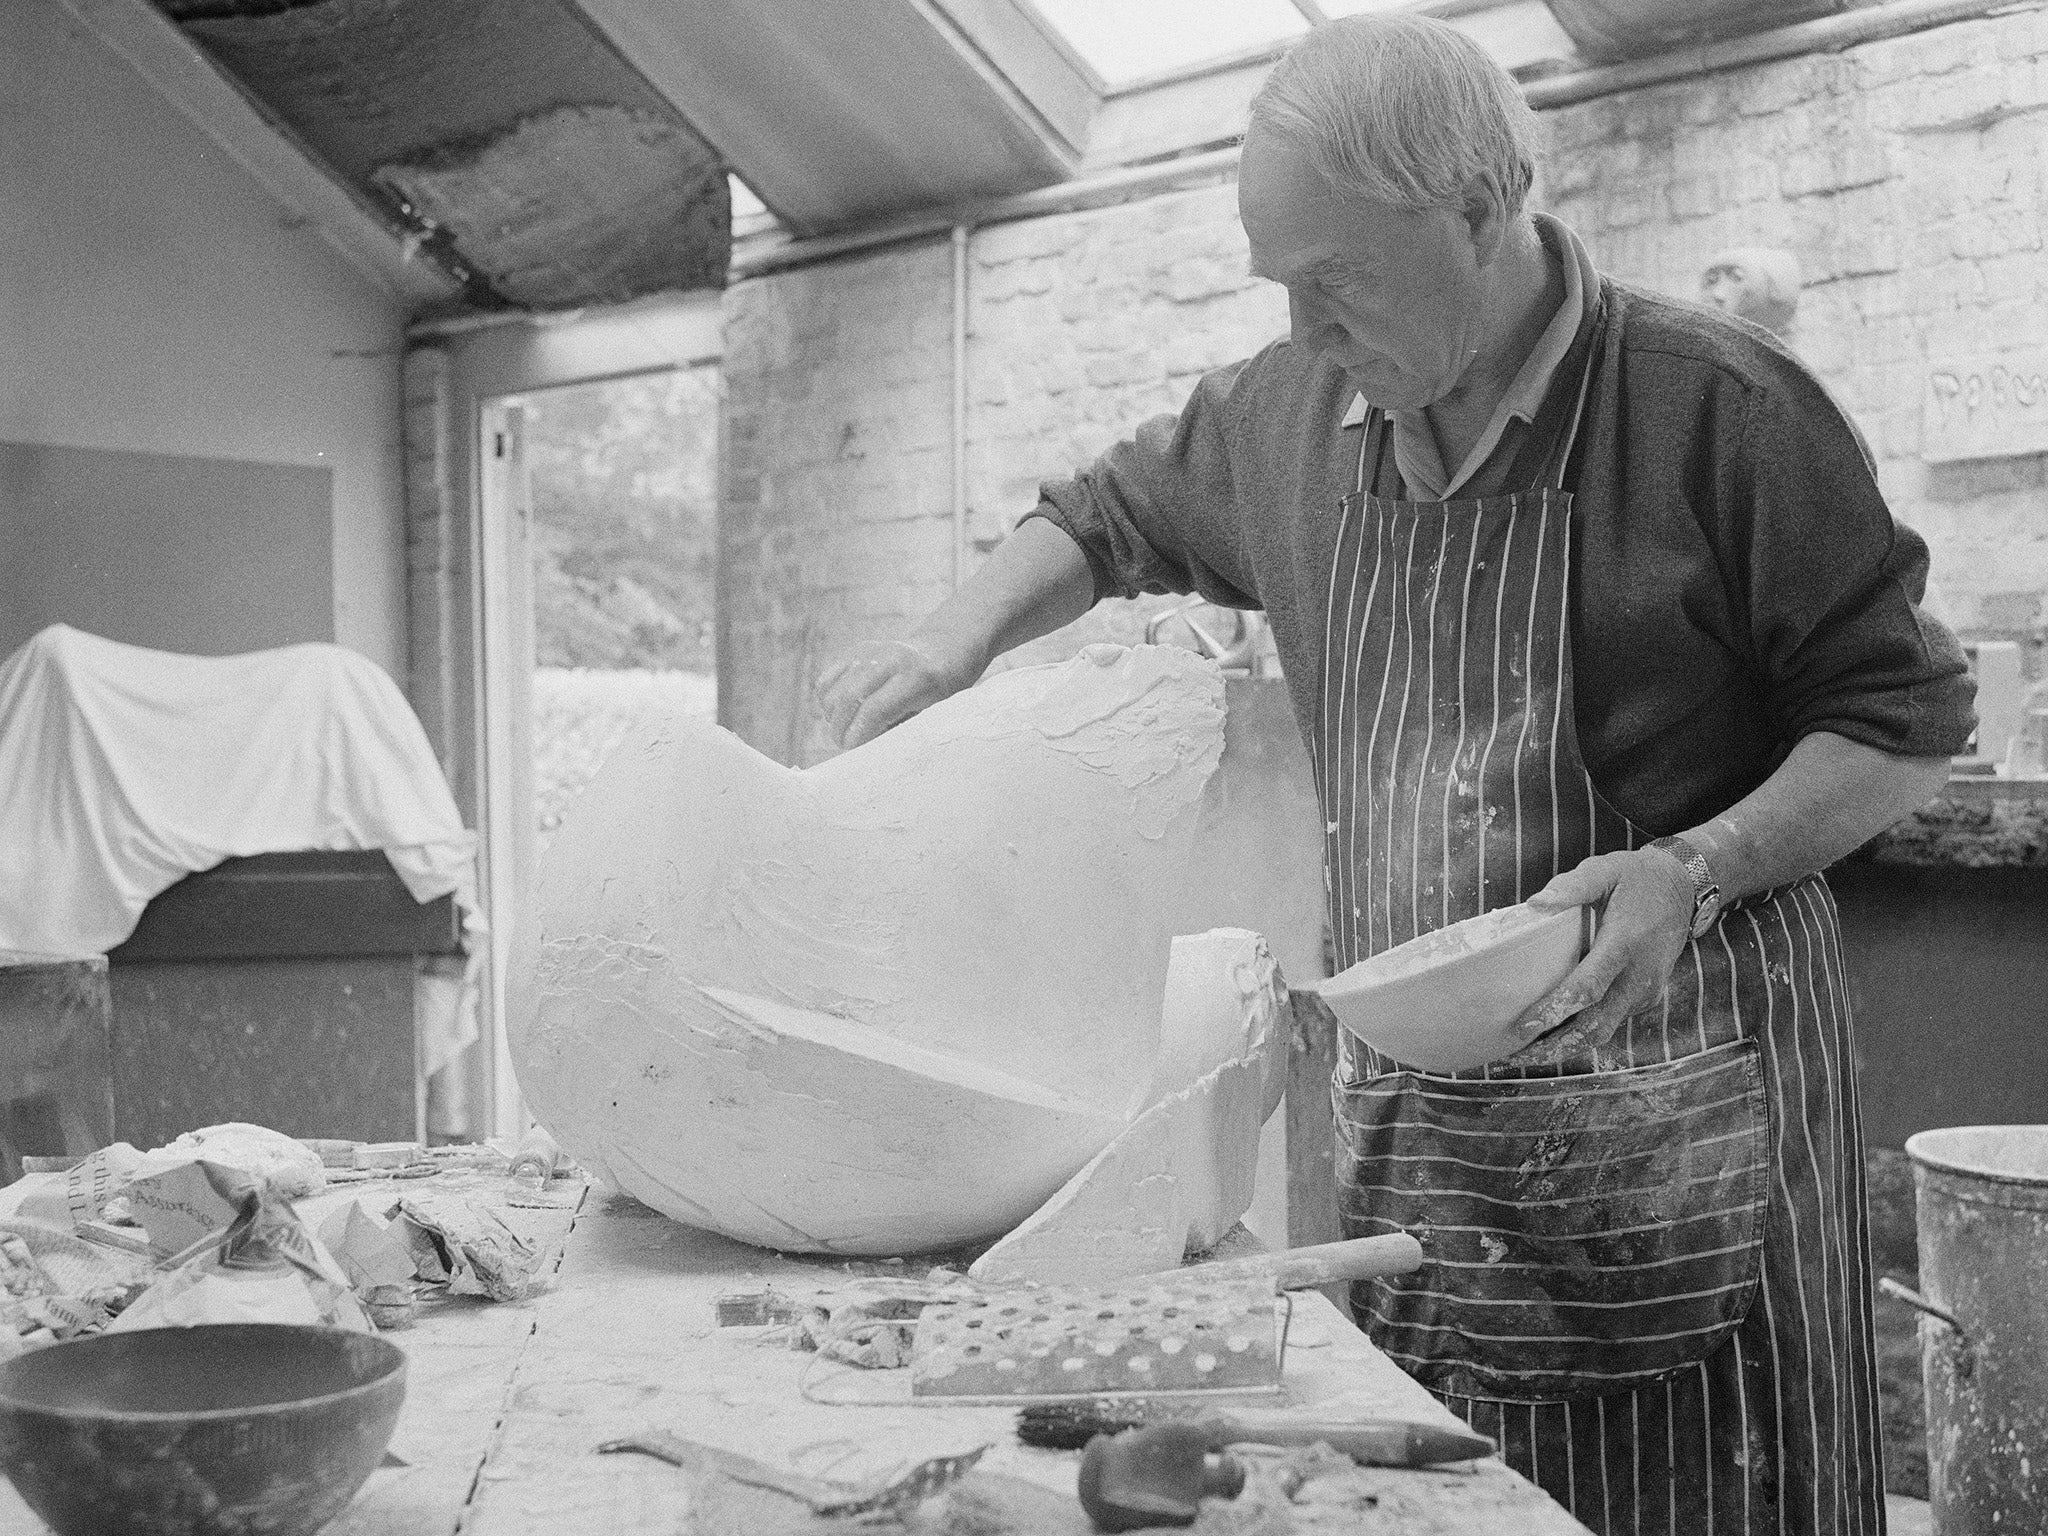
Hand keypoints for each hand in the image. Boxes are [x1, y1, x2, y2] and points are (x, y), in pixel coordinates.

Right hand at [815, 638, 977, 748]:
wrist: (936, 657)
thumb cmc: (933, 697)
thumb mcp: (927, 716)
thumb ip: (899, 732)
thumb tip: (868, 754)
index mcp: (915, 679)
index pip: (875, 710)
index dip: (859, 735)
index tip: (853, 750)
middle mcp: (890, 659)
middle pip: (849, 698)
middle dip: (841, 728)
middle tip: (843, 744)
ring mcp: (869, 651)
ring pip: (833, 690)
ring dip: (831, 717)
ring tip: (842, 731)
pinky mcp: (853, 650)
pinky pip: (826, 680)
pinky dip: (826, 701)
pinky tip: (838, 713)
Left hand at [1504, 849, 1697, 1065]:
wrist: (1683, 889)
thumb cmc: (1637, 878)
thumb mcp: (1605, 870)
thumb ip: (1572, 886)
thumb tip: (1535, 903)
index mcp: (1624, 945)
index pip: (1588, 988)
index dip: (1555, 1010)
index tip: (1524, 1027)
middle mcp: (1638, 976)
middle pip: (1596, 1025)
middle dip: (1555, 1045)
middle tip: (1515, 1055)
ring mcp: (1645, 991)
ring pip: (1605, 1030)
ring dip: (1568, 1046)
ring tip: (1528, 1053)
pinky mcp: (1646, 997)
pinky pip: (1612, 1021)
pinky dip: (1584, 1033)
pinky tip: (1555, 1033)